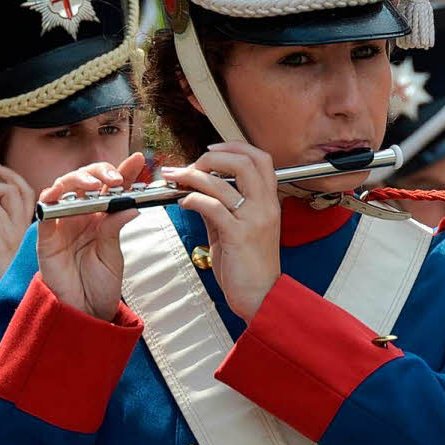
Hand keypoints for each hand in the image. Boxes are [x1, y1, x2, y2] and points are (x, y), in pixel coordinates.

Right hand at [36, 153, 145, 321]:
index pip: (111, 187)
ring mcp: (62, 224)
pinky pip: (43, 213)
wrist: (84, 314)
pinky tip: (58, 193)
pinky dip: (48, 200)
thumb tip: (131, 204)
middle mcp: (80, 215)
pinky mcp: (46, 238)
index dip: (124, 170)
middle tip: (115, 178)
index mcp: (101, 217)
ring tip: (94, 186)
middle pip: (84, 180)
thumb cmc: (100, 285)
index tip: (138, 159)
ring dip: (77, 181)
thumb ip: (115, 229)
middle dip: (99, 172)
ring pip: (63, 188)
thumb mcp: (113, 256)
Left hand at [163, 142, 280, 323]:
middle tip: (192, 165)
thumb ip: (221, 208)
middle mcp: (265, 206)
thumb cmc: (250, 266)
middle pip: (244, 162)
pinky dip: (193, 199)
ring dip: (192, 176)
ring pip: (221, 183)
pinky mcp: (239, 235)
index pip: (260, 158)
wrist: (261, 297)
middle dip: (212, 157)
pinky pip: (212, 207)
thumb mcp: (237, 229)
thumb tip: (199, 191)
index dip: (235, 147)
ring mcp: (254, 219)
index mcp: (268, 201)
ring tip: (176, 178)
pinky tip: (184, 202)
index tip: (211, 149)